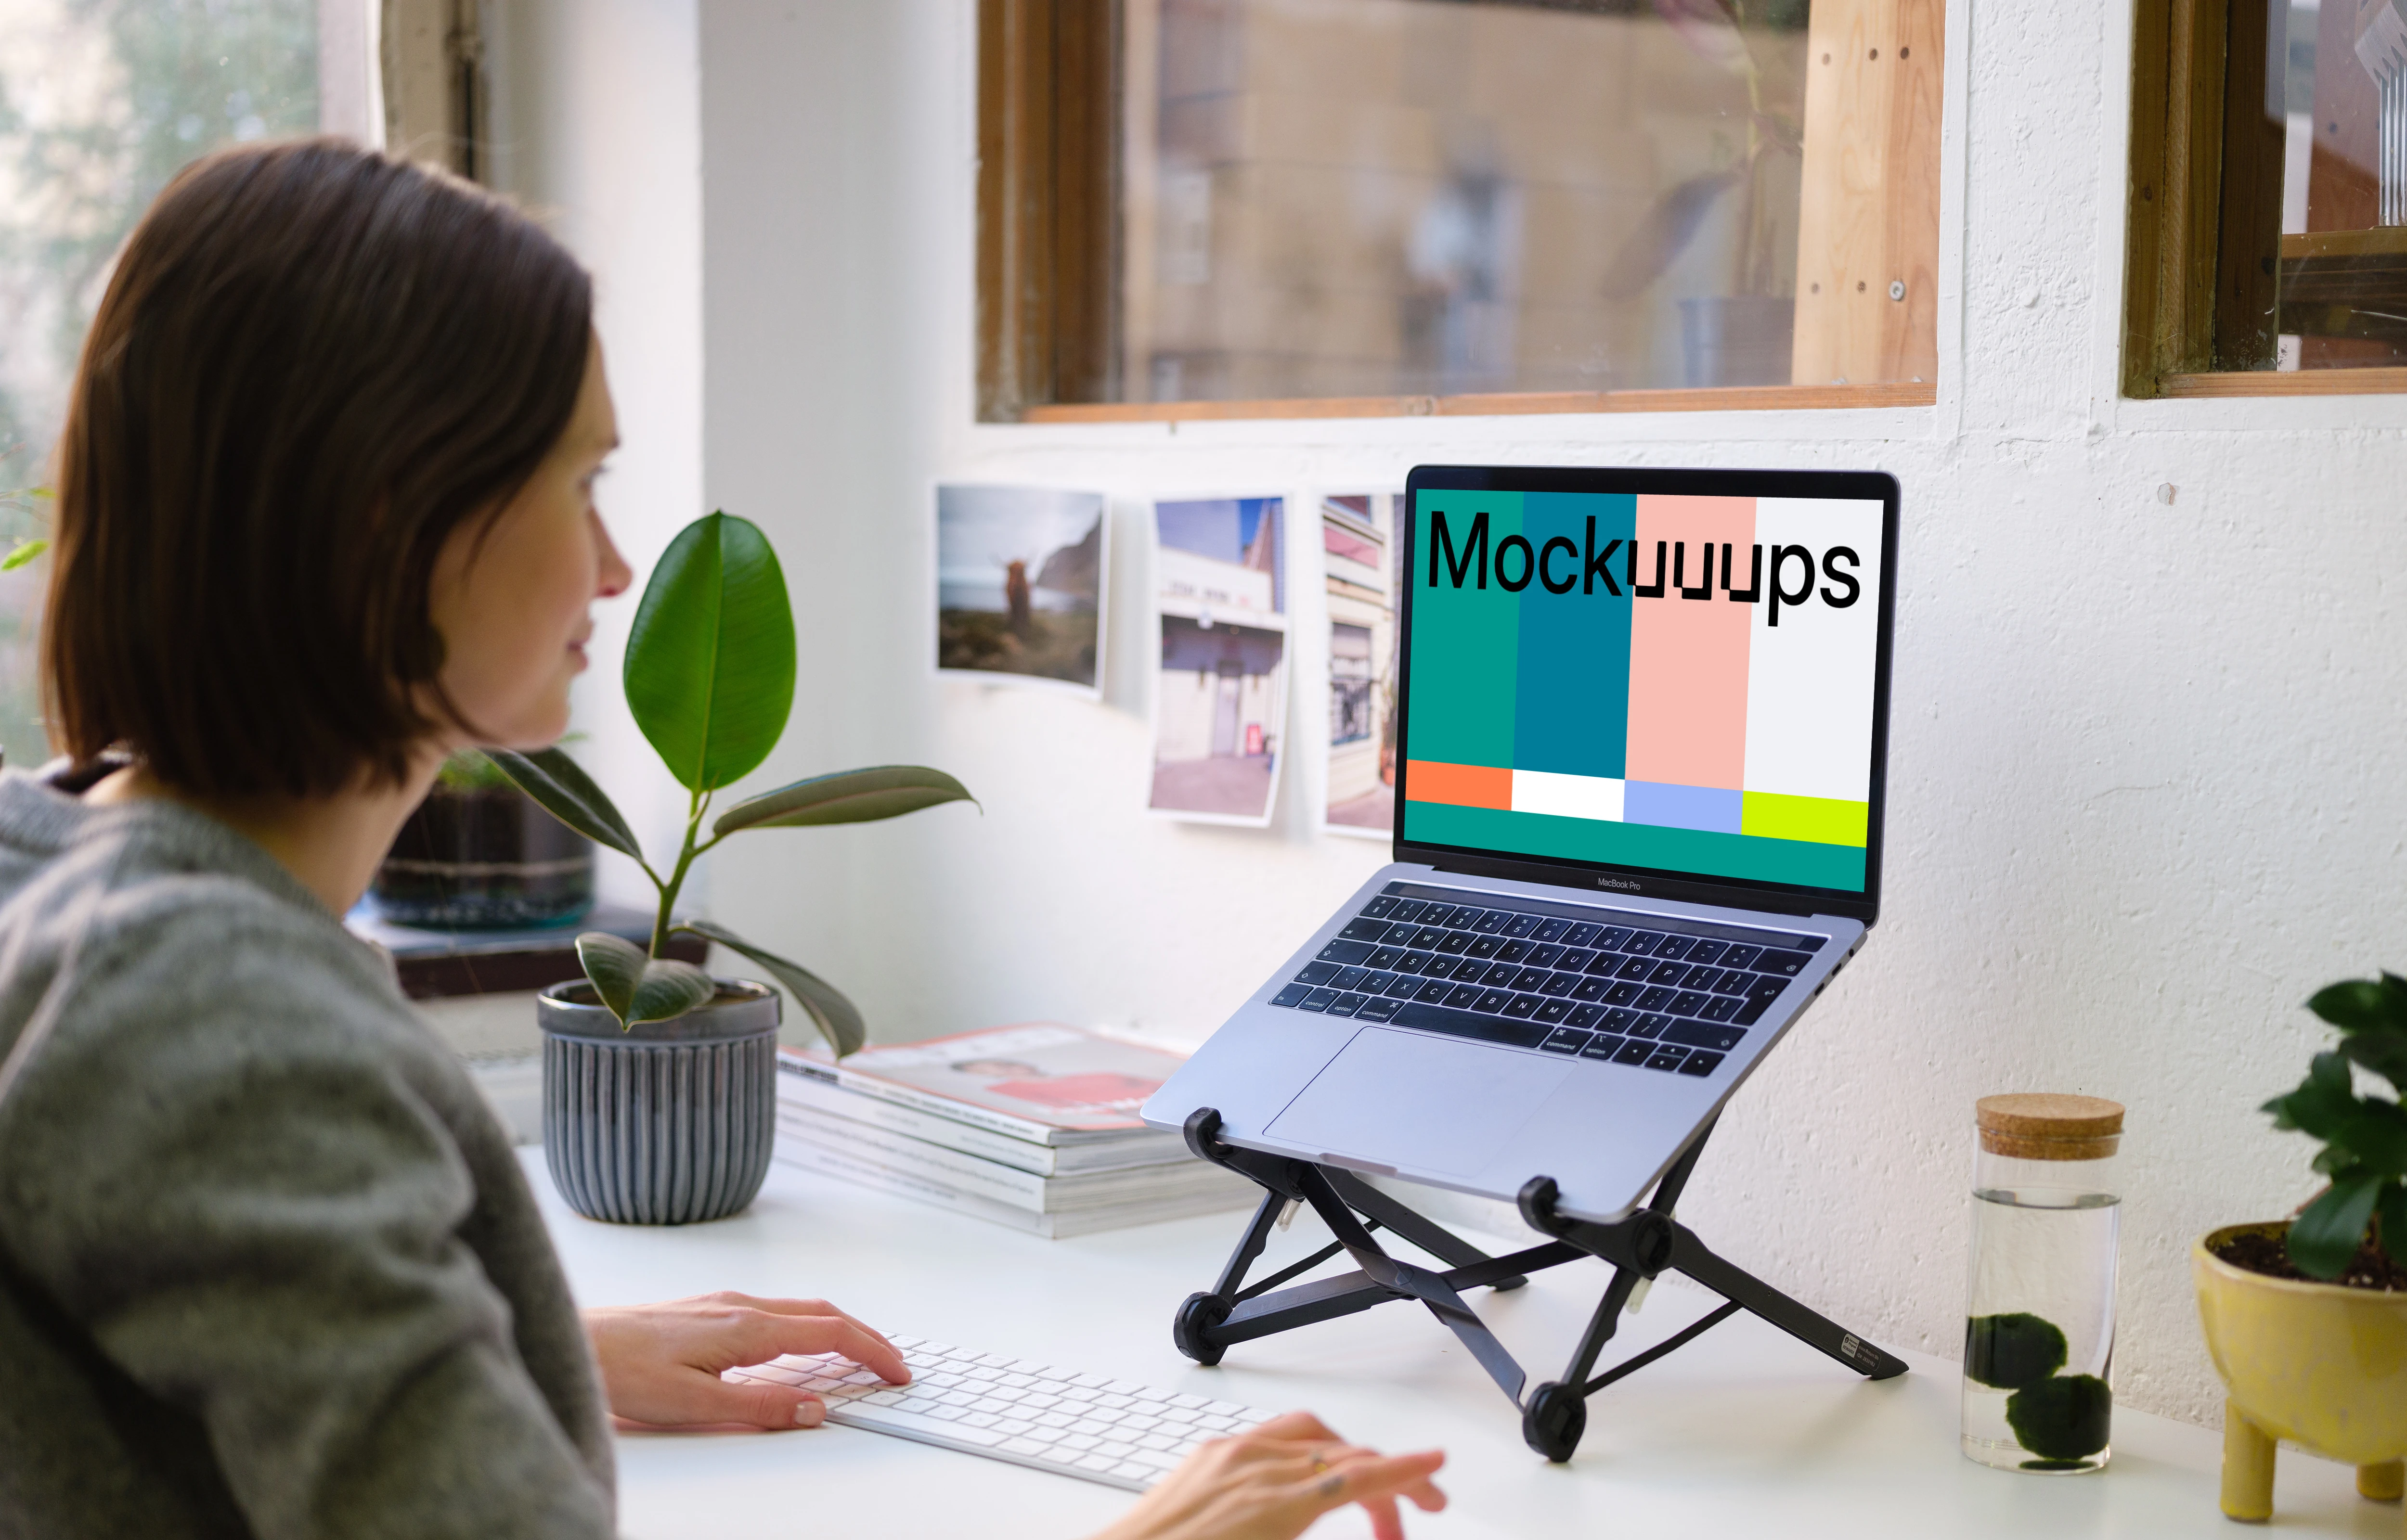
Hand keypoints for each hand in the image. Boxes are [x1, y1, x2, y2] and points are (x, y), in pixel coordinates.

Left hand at [582, 1291, 907, 1428]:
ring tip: (855, 1355)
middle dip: (865, 1336)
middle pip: (823, 1314)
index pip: (831, 1334)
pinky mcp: (706, 1309)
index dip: (872, 1352)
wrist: (577, 1341)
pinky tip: (796, 1345)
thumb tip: (816, 1408)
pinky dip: (805, 1326)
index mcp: (747, 1327)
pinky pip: (774, 1311)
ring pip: (799, 1309)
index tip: (897, 1371)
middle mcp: (740, 1305)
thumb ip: (760, 1407)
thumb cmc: (623, 1370)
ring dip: (836, 1329)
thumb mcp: (696, 1405)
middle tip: (891, 1363)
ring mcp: (723, 1303)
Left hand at [1087, 1411, 1444, 1539]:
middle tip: (1411, 1512)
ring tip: (1366, 1490)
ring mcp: (1228, 1454)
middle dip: (1388, 1478)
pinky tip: (1310, 1471)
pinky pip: (1273, 1435)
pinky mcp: (1208, 1453)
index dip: (1407, 1474)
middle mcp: (1254, 1468)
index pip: (1359, 1478)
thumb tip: (1363, 1527)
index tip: (1436, 1470)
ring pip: (1313, 1434)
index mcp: (1276, 1504)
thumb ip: (1322, 1535)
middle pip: (1346, 1456)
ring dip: (1350, 1457)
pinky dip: (1307, 1447)